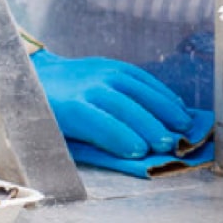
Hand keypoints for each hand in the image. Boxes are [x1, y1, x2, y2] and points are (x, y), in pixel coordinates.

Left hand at [33, 50, 194, 158]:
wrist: (38, 75)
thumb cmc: (48, 116)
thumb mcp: (57, 133)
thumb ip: (88, 144)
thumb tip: (125, 158)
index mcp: (69, 107)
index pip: (99, 122)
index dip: (121, 136)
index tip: (141, 151)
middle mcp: (89, 85)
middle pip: (124, 105)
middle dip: (149, 124)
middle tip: (170, 142)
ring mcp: (103, 71)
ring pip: (139, 88)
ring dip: (164, 107)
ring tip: (184, 125)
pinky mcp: (114, 64)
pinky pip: (142, 77)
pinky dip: (162, 92)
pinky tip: (177, 106)